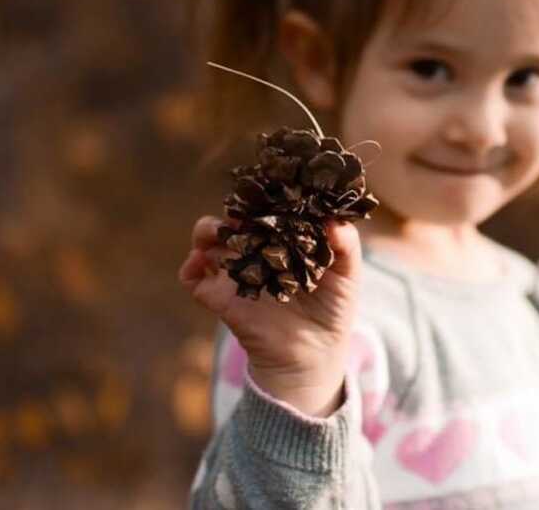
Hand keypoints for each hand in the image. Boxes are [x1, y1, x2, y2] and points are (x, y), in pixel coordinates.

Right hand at [178, 214, 361, 415]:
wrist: (314, 353)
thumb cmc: (332, 307)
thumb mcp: (348, 275)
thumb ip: (346, 246)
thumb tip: (334, 221)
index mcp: (286, 236)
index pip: (272, 207)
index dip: (268, 195)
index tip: (269, 185)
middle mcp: (257, 247)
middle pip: (236, 217)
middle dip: (234, 208)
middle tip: (241, 210)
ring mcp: (237, 270)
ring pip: (209, 240)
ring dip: (208, 231)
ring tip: (216, 233)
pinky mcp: (220, 297)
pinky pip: (194, 278)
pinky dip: (190, 267)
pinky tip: (199, 264)